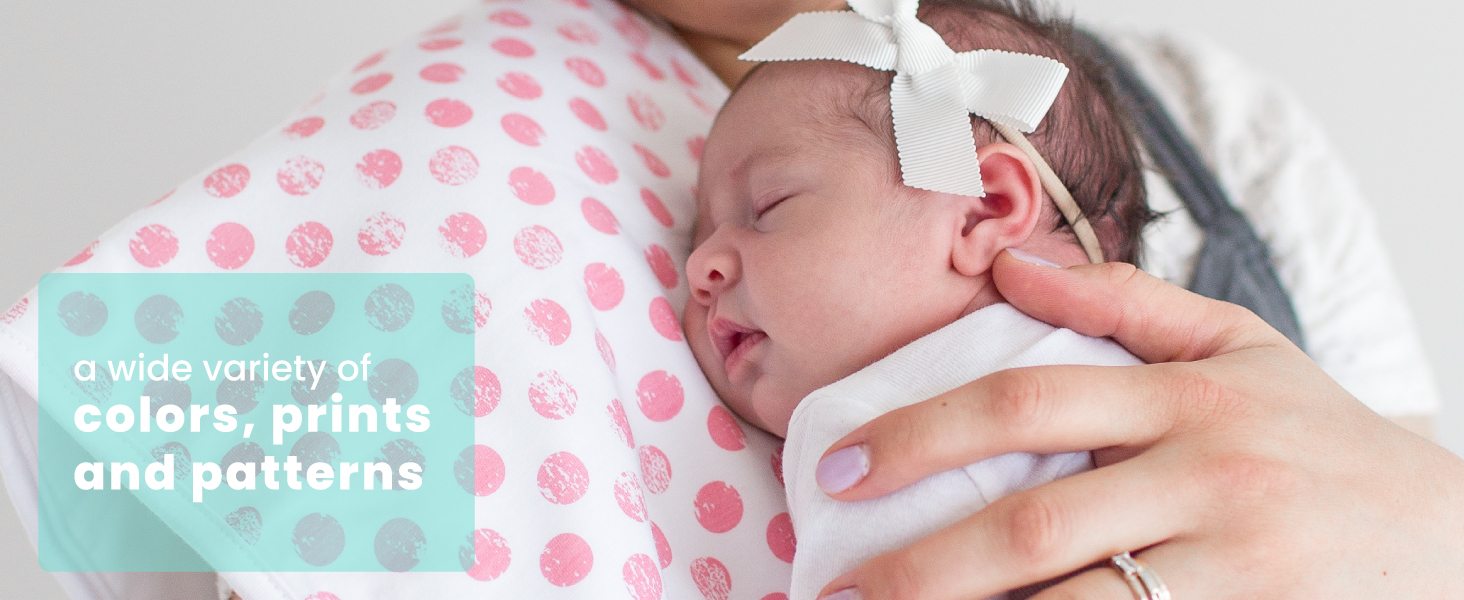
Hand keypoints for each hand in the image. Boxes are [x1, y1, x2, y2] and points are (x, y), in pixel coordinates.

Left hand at [816, 251, 1463, 598]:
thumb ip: (1125, 302)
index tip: (840, 466)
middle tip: (837, 588)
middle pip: (1036, 522)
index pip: (1027, 400)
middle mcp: (1210, 475)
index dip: (921, 433)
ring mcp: (1237, 562)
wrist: (1454, 535)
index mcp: (1189, 394)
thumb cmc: (1322, 438)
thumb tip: (1008, 261)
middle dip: (922, 562)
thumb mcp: (1243, 347)